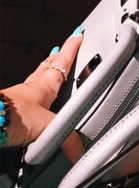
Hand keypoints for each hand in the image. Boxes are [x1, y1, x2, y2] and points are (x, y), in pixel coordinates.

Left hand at [2, 32, 83, 162]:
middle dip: (55, 59)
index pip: (62, 62)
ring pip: (33, 83)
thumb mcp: (50, 128)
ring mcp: (18, 101)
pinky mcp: (10, 114)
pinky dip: (30, 101)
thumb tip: (79, 152)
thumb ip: (69, 140)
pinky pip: (23, 103)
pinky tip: (31, 110)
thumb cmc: (13, 118)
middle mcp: (31, 90)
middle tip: (60, 50)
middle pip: (45, 69)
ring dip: (40, 77)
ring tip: (46, 76)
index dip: (71, 48)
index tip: (77, 35)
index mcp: (45, 86)